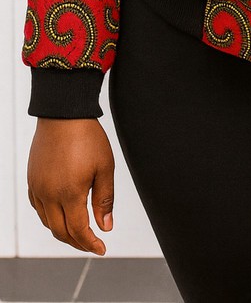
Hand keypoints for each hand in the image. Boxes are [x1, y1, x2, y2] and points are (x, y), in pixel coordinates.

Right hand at [27, 118, 114, 254]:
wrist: (63, 113)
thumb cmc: (87, 137)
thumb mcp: (104, 167)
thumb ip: (104, 199)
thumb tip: (106, 227)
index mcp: (69, 193)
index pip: (79, 230)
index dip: (91, 243)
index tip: (102, 249)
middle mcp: (49, 195)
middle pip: (61, 232)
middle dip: (77, 242)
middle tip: (92, 244)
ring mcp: (37, 188)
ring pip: (47, 222)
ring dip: (63, 231)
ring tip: (79, 232)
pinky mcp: (32, 179)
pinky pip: (38, 208)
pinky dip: (50, 217)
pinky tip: (61, 214)